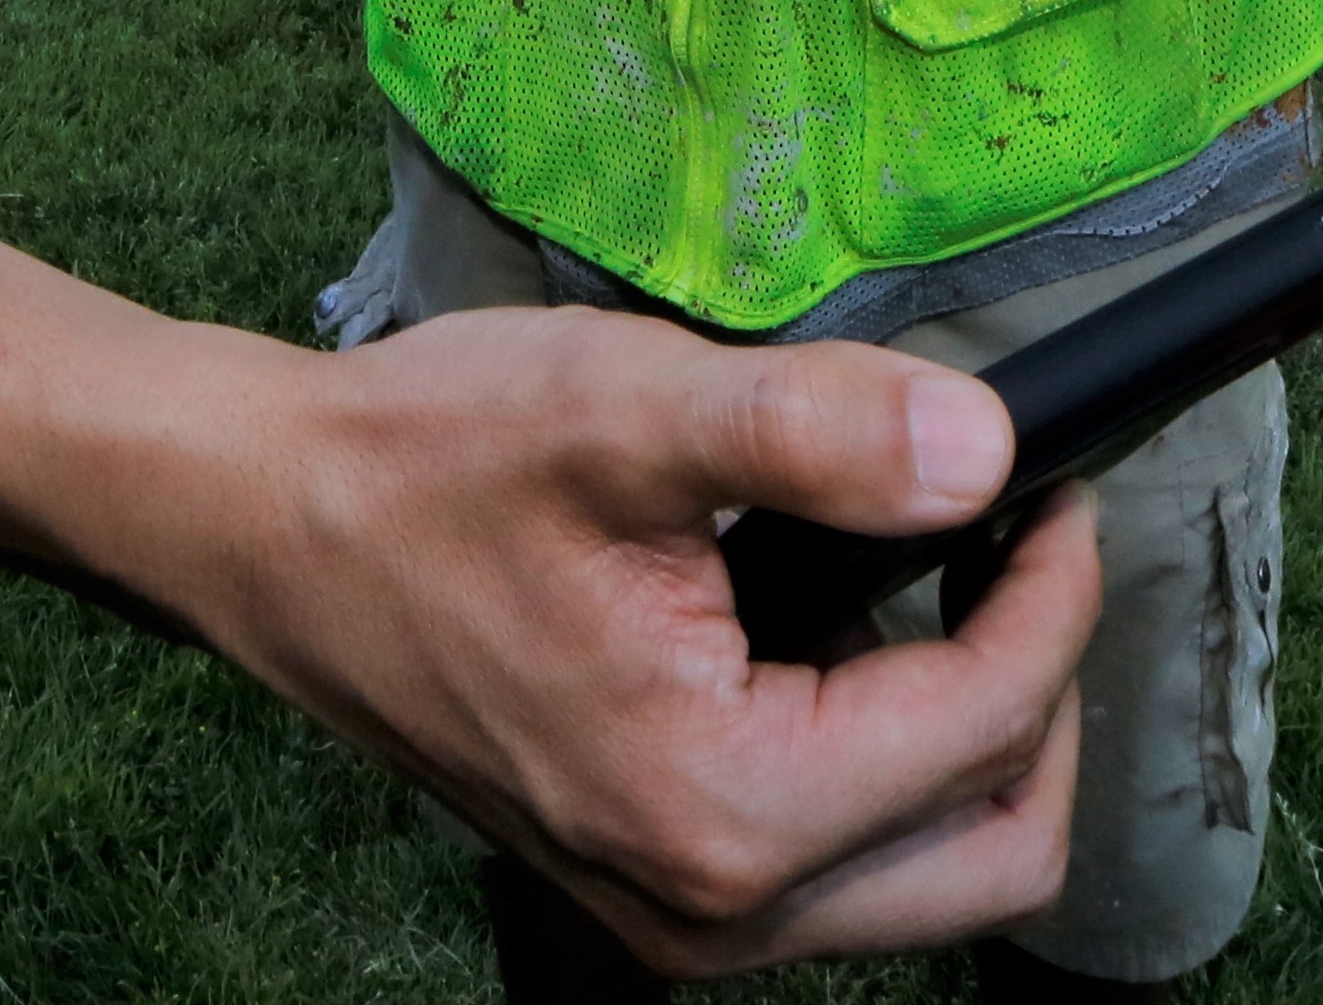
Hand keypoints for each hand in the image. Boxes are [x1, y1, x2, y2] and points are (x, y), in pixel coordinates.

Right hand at [154, 310, 1095, 977]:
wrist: (268, 523)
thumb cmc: (426, 460)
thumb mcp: (624, 406)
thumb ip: (814, 432)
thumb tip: (986, 449)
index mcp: (723, 804)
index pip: (987, 722)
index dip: (1053, 589)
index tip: (1054, 479)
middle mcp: (710, 905)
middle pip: (994, 850)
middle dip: (1039, 691)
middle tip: (1017, 542)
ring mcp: (675, 915)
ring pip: (926, 875)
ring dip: (968, 734)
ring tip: (935, 571)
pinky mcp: (649, 886)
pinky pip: (838, 869)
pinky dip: (883, 763)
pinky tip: (838, 629)